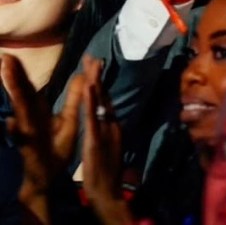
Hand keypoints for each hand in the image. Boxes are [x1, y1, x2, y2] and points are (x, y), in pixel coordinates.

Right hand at [1, 53, 87, 197]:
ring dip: (14, 93)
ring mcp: (28, 133)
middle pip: (22, 95)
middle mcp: (30, 119)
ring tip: (7, 76)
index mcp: (38, 111)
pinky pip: (22, 139)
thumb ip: (74, 98)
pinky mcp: (30, 149)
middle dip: (14, 77)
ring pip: (20, 111)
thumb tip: (82, 74)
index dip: (21, 72)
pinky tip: (11, 122)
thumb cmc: (56, 148)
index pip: (29, 88)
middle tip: (6, 58)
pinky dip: (15, 131)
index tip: (12, 55)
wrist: (50, 177)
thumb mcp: (69, 120)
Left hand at [82, 76, 131, 224]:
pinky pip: (93, 118)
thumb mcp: (108, 148)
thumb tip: (107, 116)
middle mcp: (111, 124)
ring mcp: (105, 131)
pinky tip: (89, 88)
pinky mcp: (96, 140)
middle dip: (97, 75)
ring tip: (91, 64)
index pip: (104, 99)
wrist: (109, 193)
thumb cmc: (106, 174)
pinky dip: (92, 102)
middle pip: (104, 95)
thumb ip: (107, 131)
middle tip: (91, 56)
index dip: (99, 81)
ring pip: (100, 103)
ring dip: (95, 82)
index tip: (93, 63)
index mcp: (112, 125)